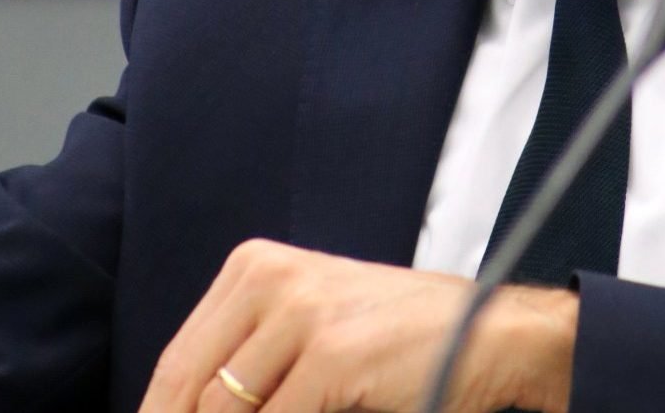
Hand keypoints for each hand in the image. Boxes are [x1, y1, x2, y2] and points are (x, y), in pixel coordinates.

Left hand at [137, 239, 576, 412]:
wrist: (486, 331)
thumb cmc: (394, 339)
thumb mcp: (308, 329)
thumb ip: (248, 364)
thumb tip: (185, 410)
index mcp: (255, 266)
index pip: (177, 363)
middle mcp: (269, 277)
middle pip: (188, 389)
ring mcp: (300, 313)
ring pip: (222, 411)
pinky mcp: (330, 353)